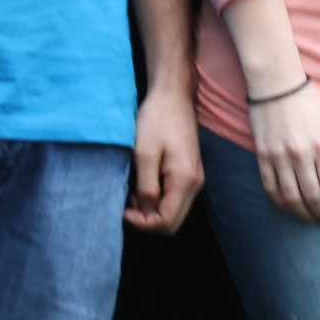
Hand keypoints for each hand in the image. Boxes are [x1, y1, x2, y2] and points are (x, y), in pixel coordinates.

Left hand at [125, 82, 203, 233]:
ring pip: (175, 211)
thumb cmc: (157, 120)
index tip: (123, 210)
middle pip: (174, 221)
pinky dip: (159, 200)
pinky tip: (143, 188)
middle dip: (149, 221)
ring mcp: (195, 177)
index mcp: (185, 180)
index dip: (143, 223)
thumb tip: (145, 211)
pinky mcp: (190, 171)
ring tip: (132, 197)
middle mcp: (196, 183)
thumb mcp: (144, 154)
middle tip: (127, 207)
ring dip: (153, 211)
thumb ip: (146, 186)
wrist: (173, 95)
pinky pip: (176, 198)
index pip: (167, 221)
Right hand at [247, 80, 319, 222]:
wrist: (277, 86)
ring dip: (300, 212)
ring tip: (308, 218)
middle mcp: (302, 154)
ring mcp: (280, 157)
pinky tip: (287, 206)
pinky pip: (270, 187)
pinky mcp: (263, 156)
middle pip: (311, 195)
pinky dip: (279, 201)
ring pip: (290, 197)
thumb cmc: (309, 103)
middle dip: (319, 212)